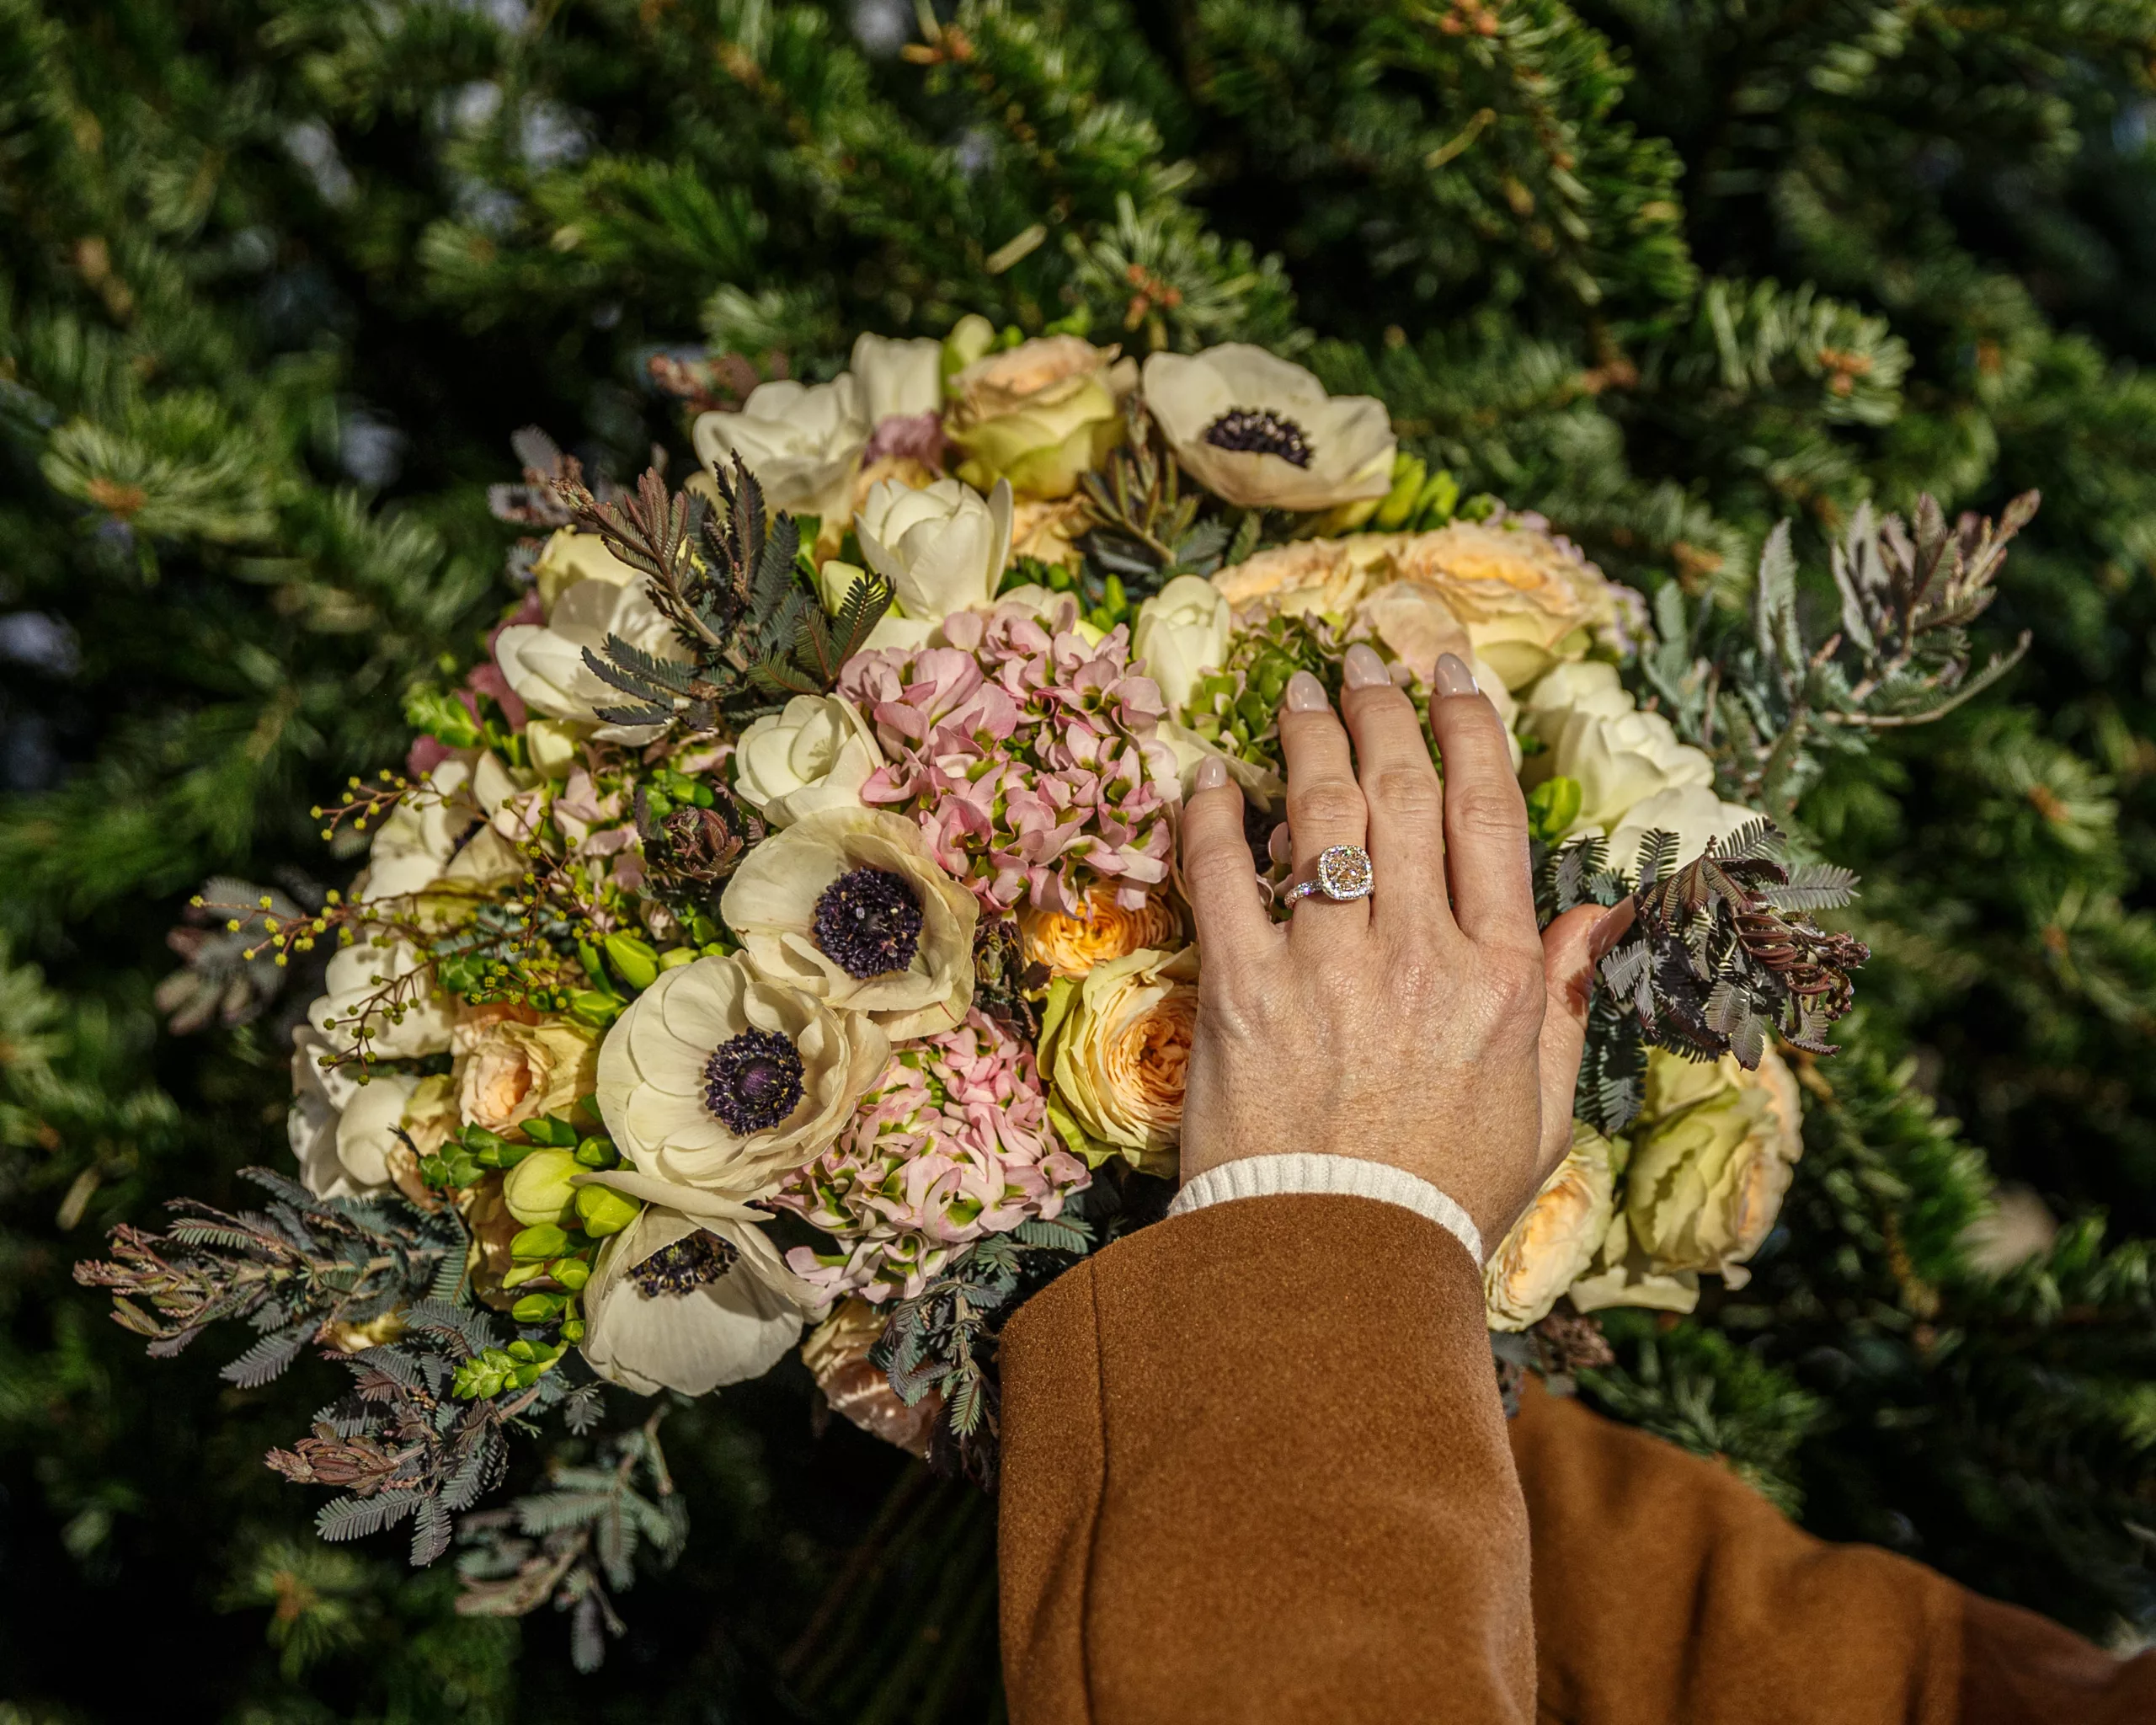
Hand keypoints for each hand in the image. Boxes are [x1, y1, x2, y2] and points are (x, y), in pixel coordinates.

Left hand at [1178, 645, 1628, 1250]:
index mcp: (1499, 976)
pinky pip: (1223, 877)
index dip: (1469, 730)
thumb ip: (1563, 1001)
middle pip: (1403, 793)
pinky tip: (1209, 777)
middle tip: (1363, 660)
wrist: (1341, 1269)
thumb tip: (1600, 915)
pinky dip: (1212, 816)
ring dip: (1307, 737)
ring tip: (1299, 690)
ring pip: (1320, 816)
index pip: (1489, 817)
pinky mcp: (1242, 993)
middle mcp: (1420, 953)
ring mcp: (1328, 967)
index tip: (1451, 675)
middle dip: (1383, 709)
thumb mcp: (1540, 1109)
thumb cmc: (1442, 1196)